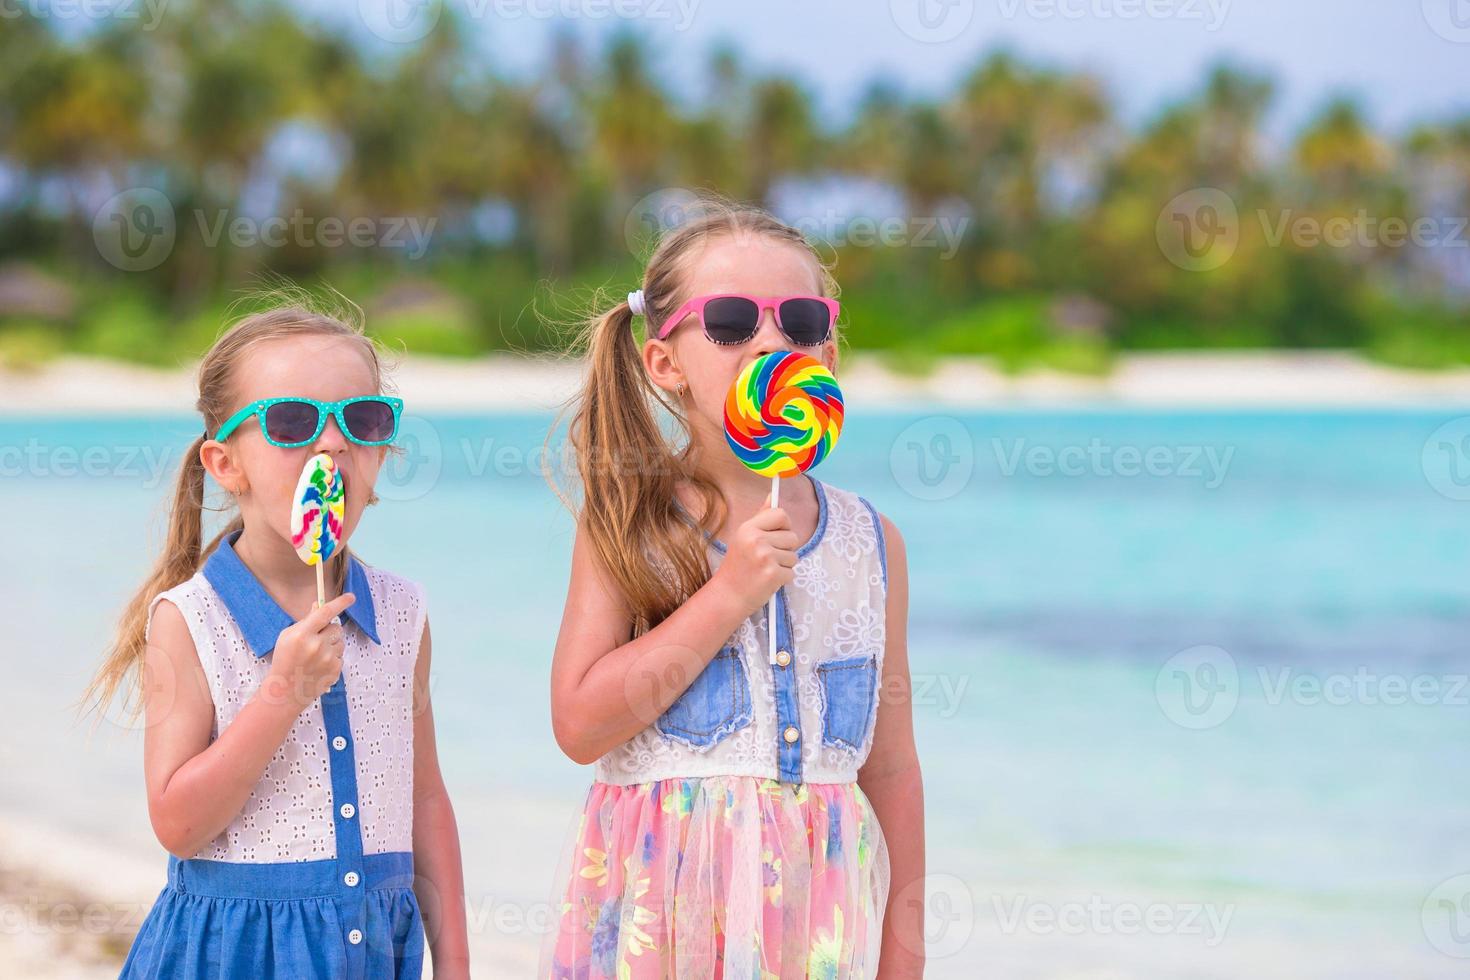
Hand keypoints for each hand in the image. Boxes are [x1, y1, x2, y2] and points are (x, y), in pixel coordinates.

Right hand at [264, 592, 355, 711]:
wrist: (285, 690)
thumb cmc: (285, 660)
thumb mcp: (288, 636)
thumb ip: (306, 620)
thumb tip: (319, 605)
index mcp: (302, 634)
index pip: (326, 612)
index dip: (341, 603)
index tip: (351, 597)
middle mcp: (317, 646)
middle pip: (336, 627)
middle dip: (329, 630)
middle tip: (317, 639)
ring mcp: (328, 659)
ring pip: (340, 641)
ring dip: (331, 644)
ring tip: (316, 655)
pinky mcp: (335, 670)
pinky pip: (340, 655)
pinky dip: (332, 658)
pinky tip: (319, 665)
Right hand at [712, 502, 799, 616]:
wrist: (728, 595)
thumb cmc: (737, 566)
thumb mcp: (744, 537)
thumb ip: (760, 517)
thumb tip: (773, 495)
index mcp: (748, 528)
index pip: (781, 514)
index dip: (784, 526)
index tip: (777, 536)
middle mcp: (756, 540)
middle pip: (793, 536)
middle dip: (785, 549)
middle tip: (767, 558)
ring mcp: (765, 557)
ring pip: (794, 556)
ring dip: (784, 565)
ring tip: (766, 570)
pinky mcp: (773, 575)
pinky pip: (792, 572)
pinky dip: (783, 579)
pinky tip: (767, 580)